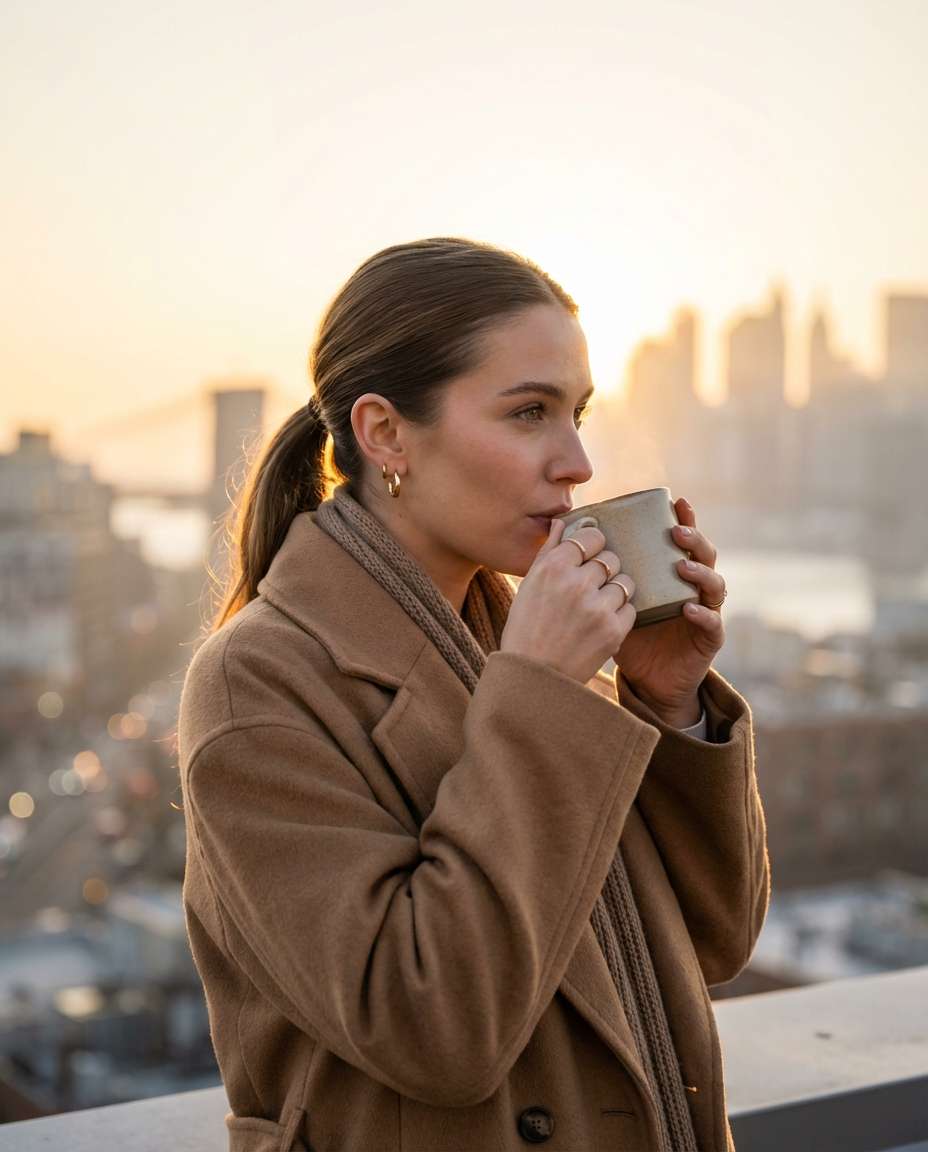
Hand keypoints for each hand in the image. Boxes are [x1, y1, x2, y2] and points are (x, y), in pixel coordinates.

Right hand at [501, 519, 637, 684]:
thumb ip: (549, 551)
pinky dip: (620, 615)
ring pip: (625, 582)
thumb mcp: (529, 585)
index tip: (590, 555)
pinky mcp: (613, 630)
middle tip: (592, 586)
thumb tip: (564, 522)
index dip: (594, 545)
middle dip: (605, 570)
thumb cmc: (526, 628)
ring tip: (598, 606)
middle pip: (611, 559)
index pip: (592, 537)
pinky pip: (631, 609)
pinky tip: (602, 623)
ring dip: (615, 591)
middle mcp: (576, 583)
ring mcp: (597, 607)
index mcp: (553, 567)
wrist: (533, 676)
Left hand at [612, 498, 725, 723]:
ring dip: (700, 572)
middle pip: (704, 554)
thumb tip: (564, 539)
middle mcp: (693, 588)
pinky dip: (702, 614)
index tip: (675, 501)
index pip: (682, 541)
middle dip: (693, 538)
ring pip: (715, 584)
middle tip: (676, 530)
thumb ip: (598, 575)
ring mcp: (706, 612)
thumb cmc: (628, 637)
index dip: (684, 519)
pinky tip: (688, 609)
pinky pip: (713, 623)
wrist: (647, 682)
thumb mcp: (610, 602)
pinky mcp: (710, 639)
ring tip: (680, 565)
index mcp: (672, 575)